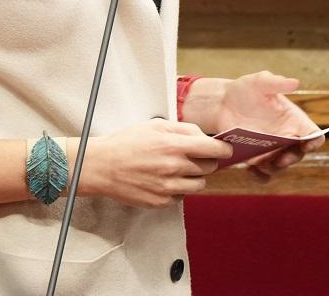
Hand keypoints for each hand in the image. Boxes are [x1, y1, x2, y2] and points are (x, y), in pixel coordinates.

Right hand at [80, 119, 232, 207]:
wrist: (101, 166)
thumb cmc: (126, 143)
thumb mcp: (155, 126)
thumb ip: (182, 129)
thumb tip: (203, 137)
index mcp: (174, 145)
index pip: (213, 149)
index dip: (224, 149)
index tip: (226, 149)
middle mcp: (174, 168)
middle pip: (209, 168)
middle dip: (207, 161)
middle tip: (196, 156)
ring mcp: (168, 187)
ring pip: (199, 185)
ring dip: (194, 176)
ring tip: (178, 169)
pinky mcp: (161, 201)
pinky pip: (181, 196)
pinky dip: (178, 188)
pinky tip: (164, 179)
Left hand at [212, 71, 324, 180]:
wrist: (222, 103)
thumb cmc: (245, 89)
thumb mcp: (259, 82)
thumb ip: (276, 82)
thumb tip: (295, 83)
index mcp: (293, 120)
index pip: (313, 134)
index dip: (315, 141)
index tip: (306, 145)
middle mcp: (286, 136)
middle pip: (298, 154)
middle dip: (290, 159)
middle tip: (279, 159)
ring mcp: (272, 149)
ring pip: (281, 167)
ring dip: (274, 169)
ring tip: (260, 164)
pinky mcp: (258, 157)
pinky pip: (264, 173)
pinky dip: (260, 176)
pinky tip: (250, 170)